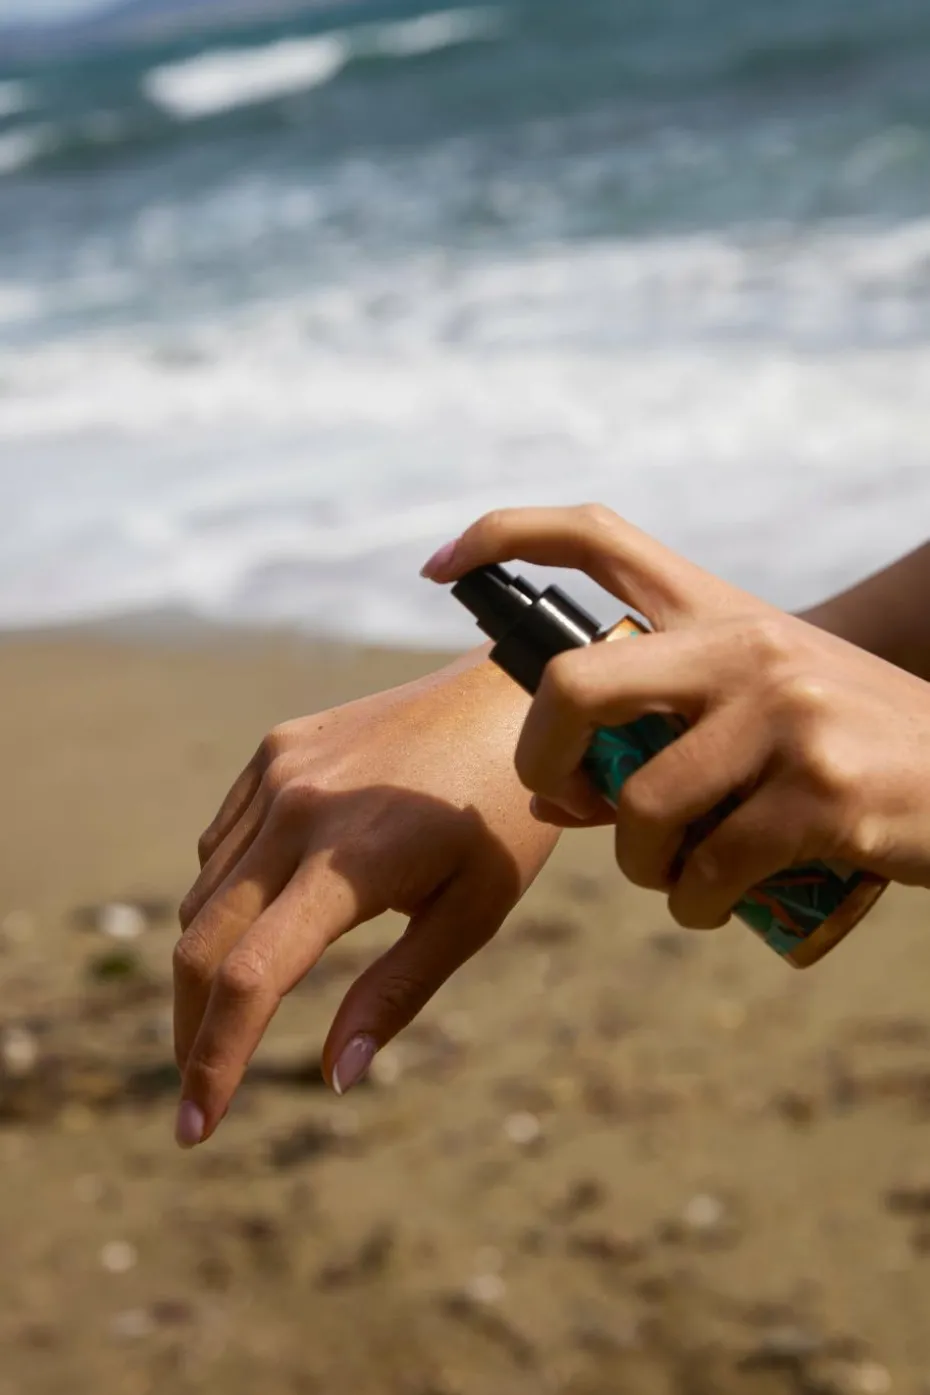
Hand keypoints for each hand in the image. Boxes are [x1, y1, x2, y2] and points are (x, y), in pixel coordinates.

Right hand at [173, 650, 557, 1144]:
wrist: (507, 696)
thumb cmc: (505, 814)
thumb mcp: (472, 912)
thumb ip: (396, 992)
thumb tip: (336, 1077)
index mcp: (350, 860)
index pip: (250, 978)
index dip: (213, 1063)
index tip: (194, 1129)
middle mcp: (294, 810)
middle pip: (200, 943)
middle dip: (191, 1030)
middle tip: (198, 1093)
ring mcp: (276, 772)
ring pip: (203, 894)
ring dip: (206, 966)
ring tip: (234, 1015)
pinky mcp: (274, 751)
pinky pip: (220, 843)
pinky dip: (221, 897)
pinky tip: (259, 922)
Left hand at [423, 506, 929, 928]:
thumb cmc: (846, 747)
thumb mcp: (759, 710)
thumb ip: (653, 737)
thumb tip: (545, 791)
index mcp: (721, 612)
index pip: (596, 534)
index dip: (504, 534)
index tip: (439, 568)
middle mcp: (744, 644)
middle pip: (576, 685)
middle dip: (543, 760)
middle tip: (566, 797)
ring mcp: (784, 713)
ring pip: (639, 807)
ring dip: (641, 867)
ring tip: (678, 878)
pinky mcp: (820, 791)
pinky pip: (707, 869)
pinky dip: (695, 906)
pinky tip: (718, 905)